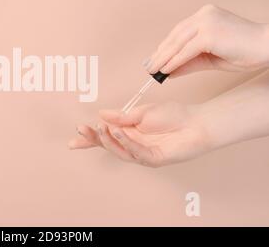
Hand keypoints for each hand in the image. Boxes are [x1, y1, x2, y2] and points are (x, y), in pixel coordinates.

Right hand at [69, 102, 211, 166]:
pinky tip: (118, 131)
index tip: (75, 133)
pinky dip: (125, 141)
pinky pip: (135, 152)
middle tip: (81, 130)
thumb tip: (101, 114)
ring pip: (119, 151)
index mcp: (128, 132)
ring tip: (99, 127)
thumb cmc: (173, 116)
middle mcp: (133, 145)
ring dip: (107, 139)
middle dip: (93, 138)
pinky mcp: (153, 159)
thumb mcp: (142, 112)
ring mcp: (142, 154)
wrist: (196, 122)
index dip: (90, 136)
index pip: (105, 135)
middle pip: (108, 145)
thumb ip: (121, 116)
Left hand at [144, 5, 268, 76]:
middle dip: (160, 53)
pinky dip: (174, 62)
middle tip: (148, 66)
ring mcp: (206, 22)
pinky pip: (185, 51)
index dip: (165, 47)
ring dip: (163, 58)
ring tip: (153, 71)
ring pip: (177, 43)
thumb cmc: (245, 52)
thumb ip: (189, 62)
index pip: (179, 32)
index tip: (154, 59)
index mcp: (205, 15)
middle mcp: (204, 15)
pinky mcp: (209, 33)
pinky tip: (165, 71)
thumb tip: (168, 71)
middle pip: (175, 36)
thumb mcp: (211, 58)